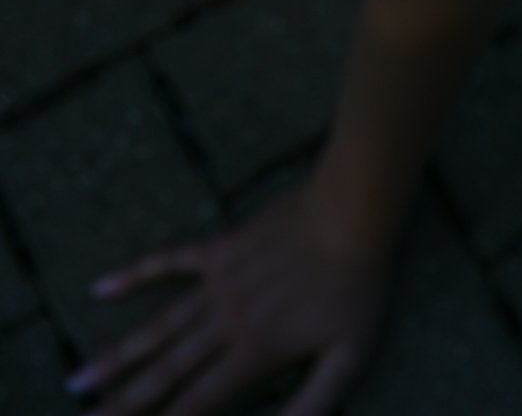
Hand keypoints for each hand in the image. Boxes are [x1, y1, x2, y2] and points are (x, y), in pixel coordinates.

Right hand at [66, 178, 391, 415]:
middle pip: (164, 373)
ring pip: (157, 327)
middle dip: (123, 404)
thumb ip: (312, 404)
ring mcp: (218, 282)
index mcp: (254, 352)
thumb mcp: (347, 357)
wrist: (352, 212)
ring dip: (117, 356)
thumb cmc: (356, 286)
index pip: (197, 404)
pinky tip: (101, 287)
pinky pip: (169, 261)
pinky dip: (135, 274)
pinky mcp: (220, 248)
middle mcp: (225, 322)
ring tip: (79, 380)